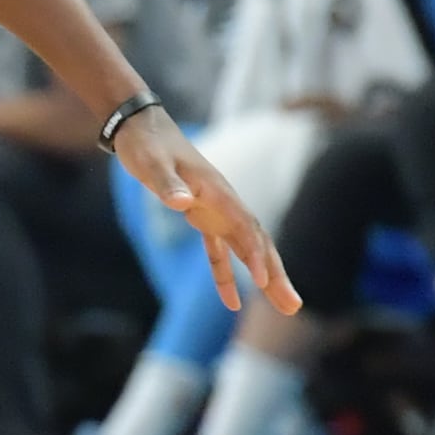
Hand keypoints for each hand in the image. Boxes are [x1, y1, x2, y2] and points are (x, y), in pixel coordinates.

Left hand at [111, 103, 297, 313]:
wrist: (141, 127)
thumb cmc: (147, 145)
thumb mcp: (151, 164)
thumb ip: (167, 184)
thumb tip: (182, 203)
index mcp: (218, 191)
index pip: (244, 226)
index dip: (254, 253)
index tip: (263, 280)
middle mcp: (225, 202)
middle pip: (258, 243)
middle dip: (276, 275)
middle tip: (293, 306)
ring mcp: (216, 210)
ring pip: (247, 249)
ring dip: (265, 279)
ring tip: (285, 307)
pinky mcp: (202, 216)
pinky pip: (220, 250)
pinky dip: (226, 274)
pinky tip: (231, 302)